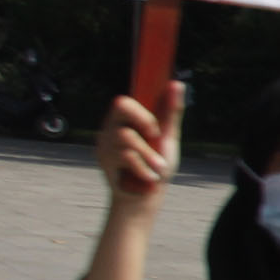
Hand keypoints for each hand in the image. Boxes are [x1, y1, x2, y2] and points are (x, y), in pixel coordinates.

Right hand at [96, 82, 182, 203]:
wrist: (146, 197)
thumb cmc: (158, 165)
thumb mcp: (169, 137)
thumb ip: (171, 112)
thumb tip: (176, 83)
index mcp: (126, 119)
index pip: (124, 101)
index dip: (141, 109)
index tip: (156, 128)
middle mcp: (112, 127)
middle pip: (120, 107)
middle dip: (144, 121)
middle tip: (157, 137)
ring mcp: (105, 143)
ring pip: (127, 136)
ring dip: (149, 154)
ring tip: (159, 167)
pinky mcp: (104, 159)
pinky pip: (125, 155)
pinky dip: (143, 167)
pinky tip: (149, 176)